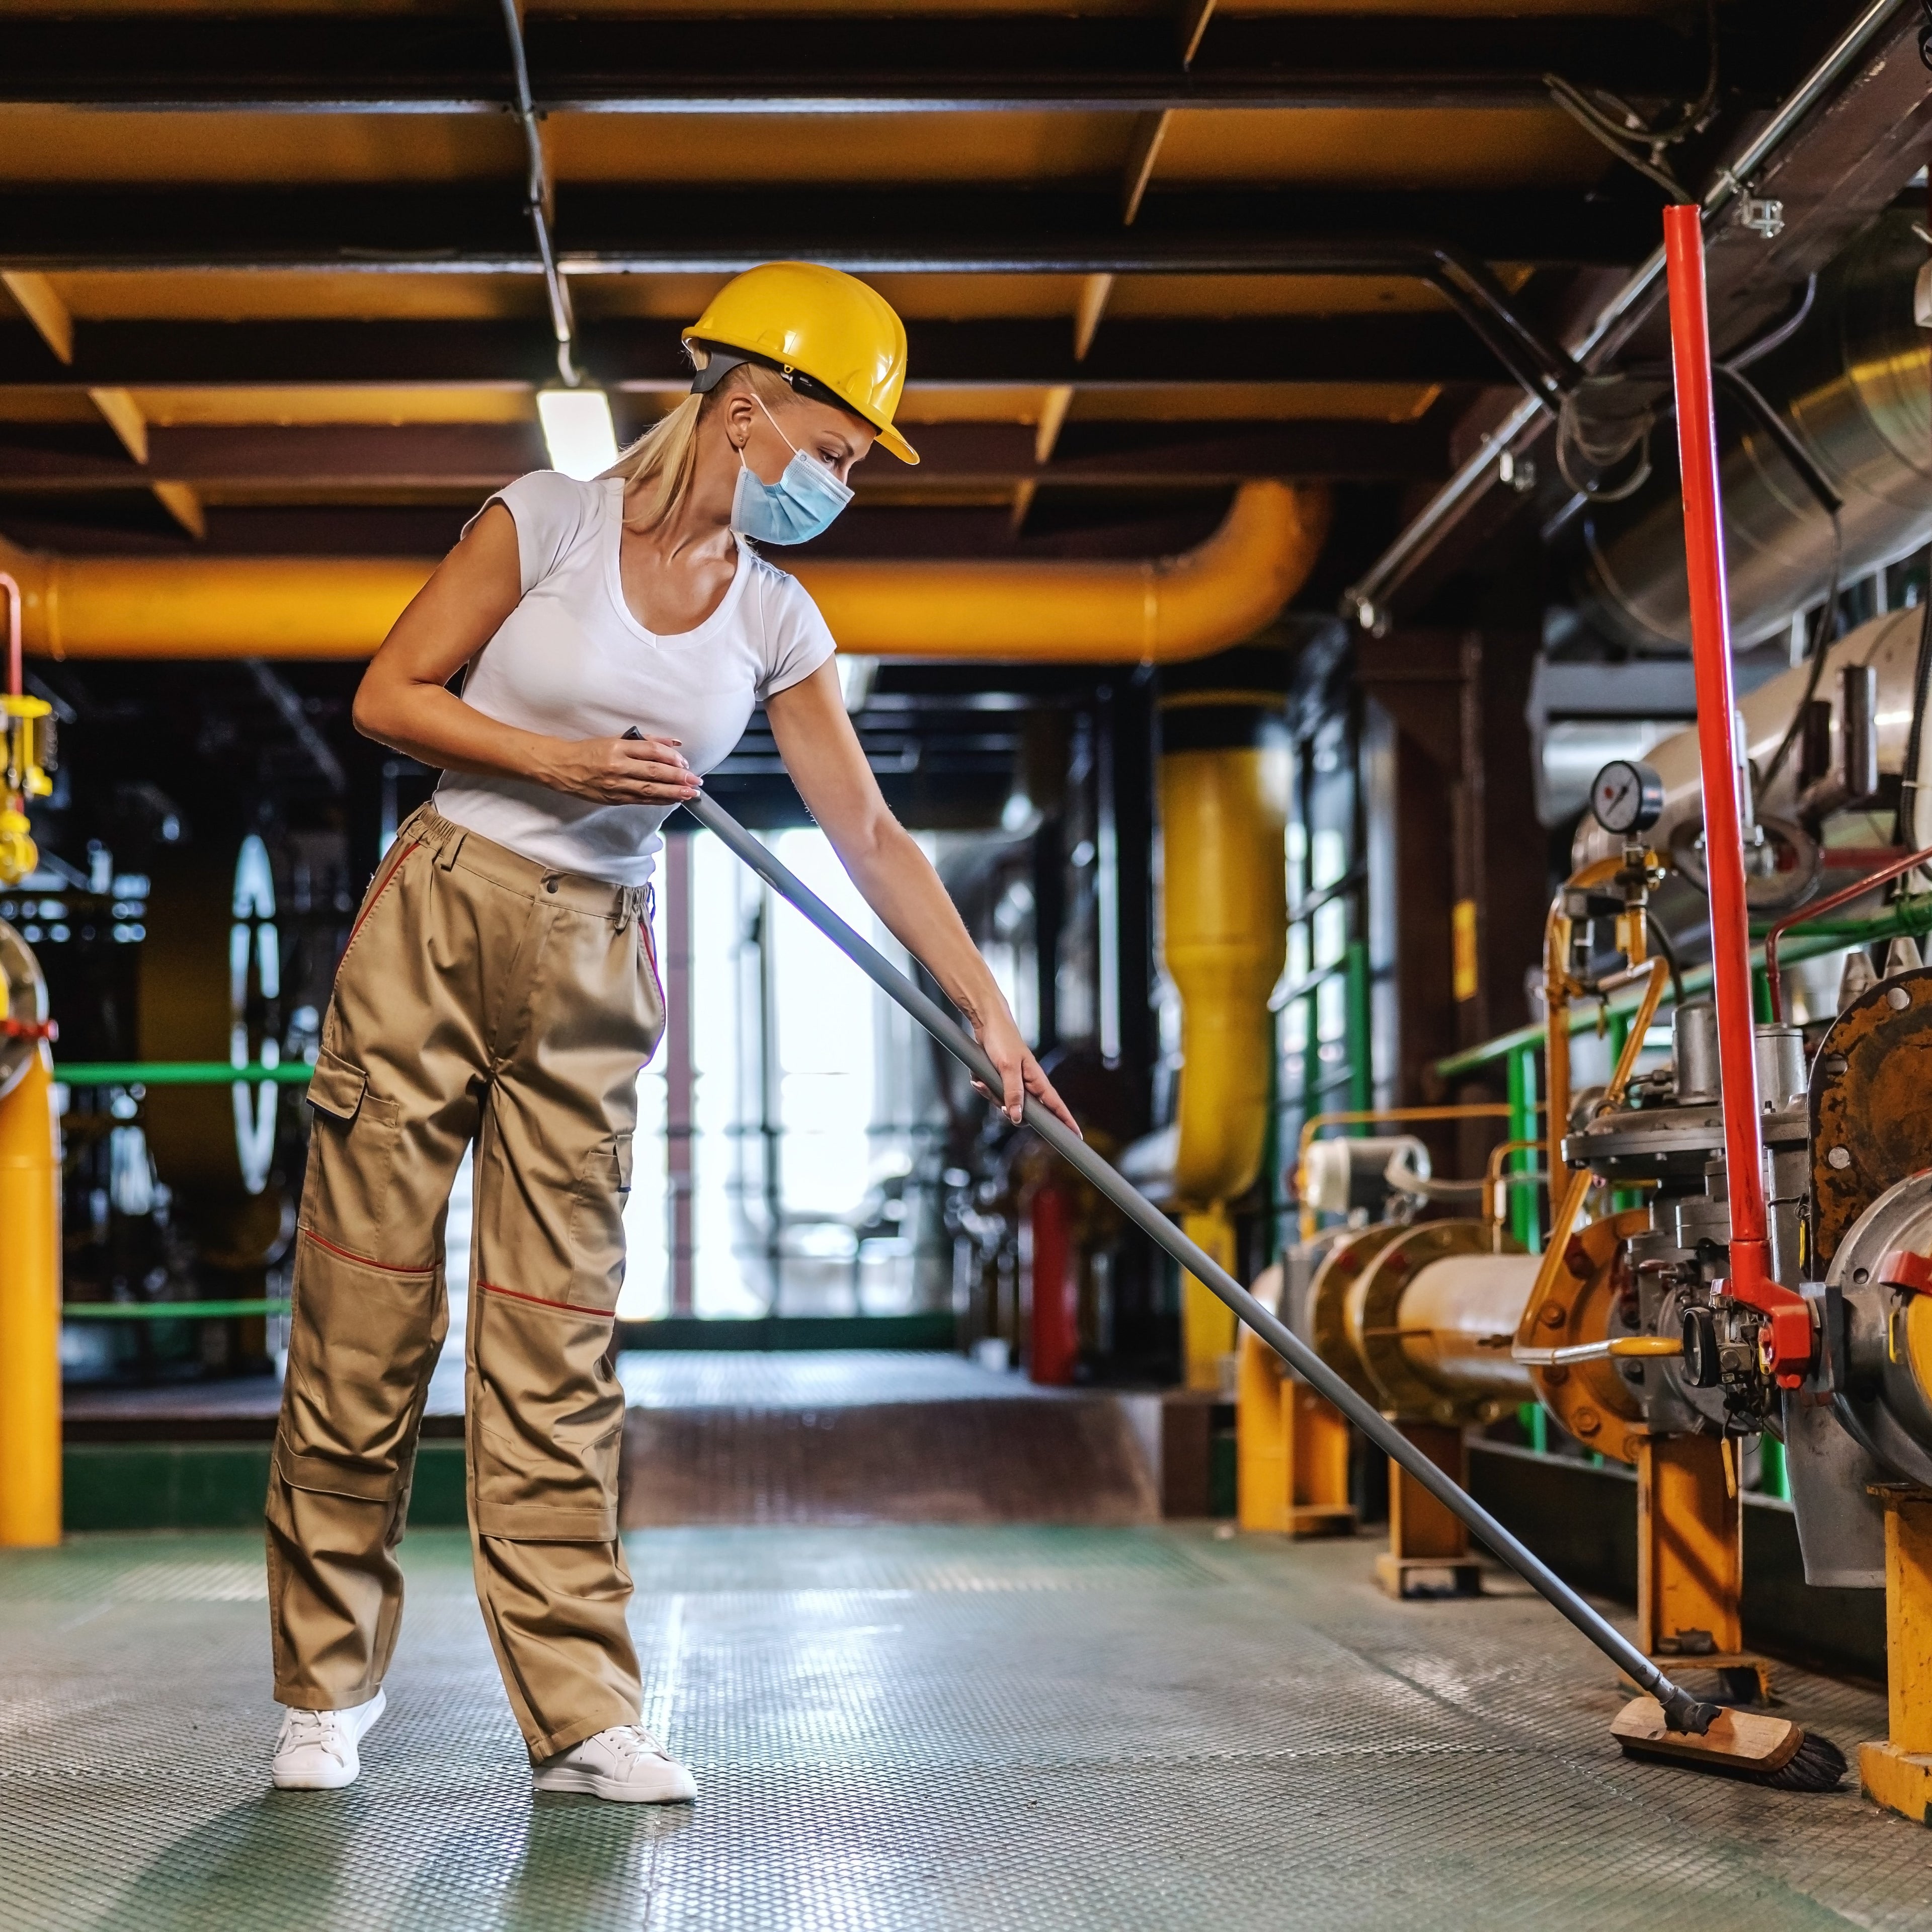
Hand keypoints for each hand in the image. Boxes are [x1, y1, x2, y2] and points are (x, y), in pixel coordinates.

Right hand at [541, 734, 700, 804]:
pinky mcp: (613, 799)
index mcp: (617, 748)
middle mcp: (617, 767)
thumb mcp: (615, 739)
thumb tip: (673, 742)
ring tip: (690, 794)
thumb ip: (645, 741)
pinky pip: (640, 800)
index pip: (651, 751)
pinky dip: (658, 800)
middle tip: (696, 781)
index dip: (671, 756)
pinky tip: (671, 800)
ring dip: (673, 793)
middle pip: (654, 772)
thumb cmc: (588, 751)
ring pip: (649, 790)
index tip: (685, 762)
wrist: (561, 767)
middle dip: (678, 778)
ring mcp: (615, 785)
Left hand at [968, 1005, 1080, 1135]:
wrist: (986, 1022)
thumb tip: (1017, 1118)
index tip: (1076, 1137)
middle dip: (1009, 1111)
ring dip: (991, 1096)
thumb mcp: (1007, 1068)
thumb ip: (1013, 1093)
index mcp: (1037, 1080)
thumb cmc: (1002, 1040)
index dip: (1066, 1121)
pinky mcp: (1000, 1080)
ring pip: (1005, 1104)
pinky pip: (992, 1094)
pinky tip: (977, 1078)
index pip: (1056, 1105)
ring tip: (982, 1081)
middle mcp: (1028, 1084)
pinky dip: (983, 1088)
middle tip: (999, 1104)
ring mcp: (1014, 1083)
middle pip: (1025, 1113)